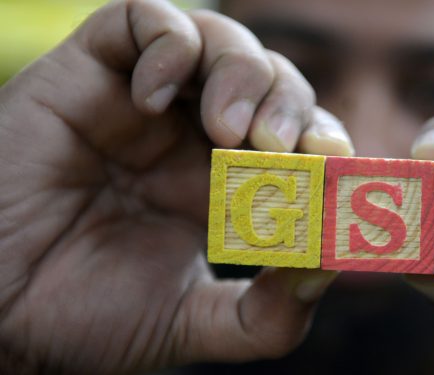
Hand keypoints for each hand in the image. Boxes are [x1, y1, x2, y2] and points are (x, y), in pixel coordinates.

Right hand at [0, 0, 351, 372]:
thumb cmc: (86, 318)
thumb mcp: (195, 323)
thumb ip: (269, 312)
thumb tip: (331, 265)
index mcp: (226, 183)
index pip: (298, 136)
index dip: (323, 138)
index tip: (330, 165)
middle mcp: (191, 135)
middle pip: (271, 80)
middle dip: (288, 105)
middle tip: (277, 147)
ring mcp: (143, 102)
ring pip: (217, 40)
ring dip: (241, 72)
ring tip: (226, 128)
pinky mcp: (89, 73)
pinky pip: (140, 19)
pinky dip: (165, 43)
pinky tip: (153, 98)